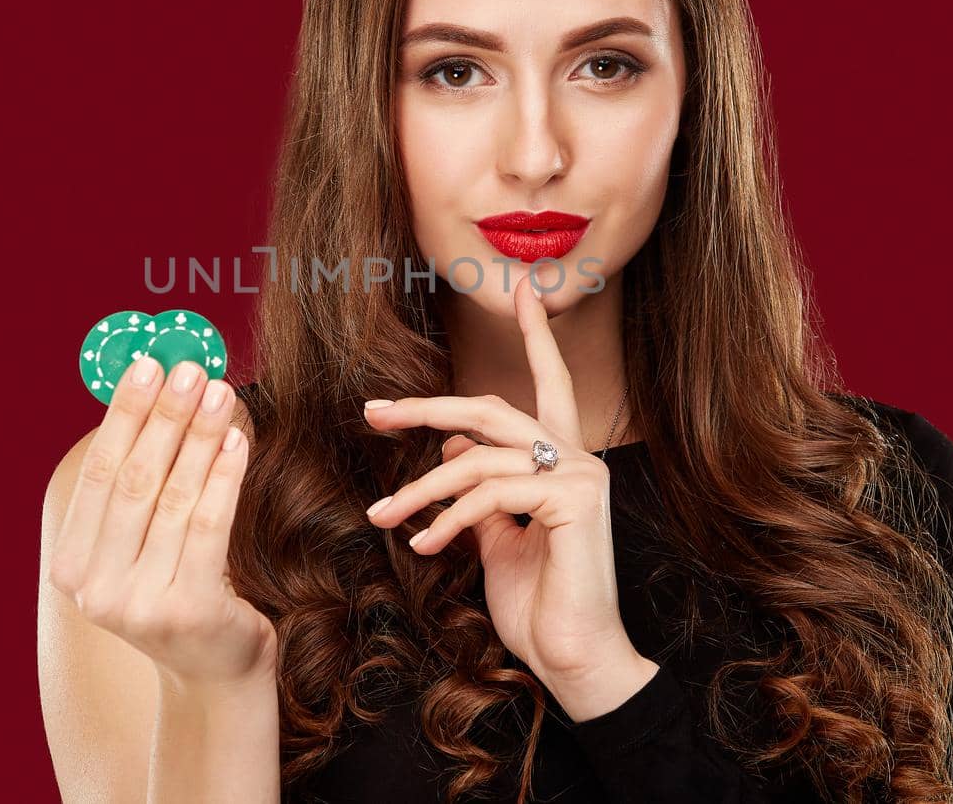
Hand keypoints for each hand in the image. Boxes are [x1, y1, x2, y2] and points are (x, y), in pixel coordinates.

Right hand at [47, 356, 277, 690]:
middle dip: (165, 417)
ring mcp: (141, 605)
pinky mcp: (190, 611)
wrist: (213, 668)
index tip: (147, 365)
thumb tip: (156, 388)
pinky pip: (209, 526)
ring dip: (200, 437)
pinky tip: (239, 440)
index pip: (98, 474)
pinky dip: (225, 476)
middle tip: (190, 368)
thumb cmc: (177, 587)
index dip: (123, 414)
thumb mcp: (139, 543)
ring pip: (174, 499)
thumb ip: (138, 480)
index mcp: (72, 565)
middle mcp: (97, 589)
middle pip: (134, 481)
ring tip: (221, 393)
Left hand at [362, 274, 636, 685]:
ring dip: (420, 489)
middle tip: (374, 412)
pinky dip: (449, 519)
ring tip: (384, 517)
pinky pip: (492, 493)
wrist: (574, 659)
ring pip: (477, 458)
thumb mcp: (496, 539)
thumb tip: (453, 451)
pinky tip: (426, 546)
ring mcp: (578, 475)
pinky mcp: (572, 499)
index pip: (548, 385)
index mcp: (560, 461)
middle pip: (490, 409)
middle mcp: (575, 458)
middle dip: (426, 408)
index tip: (523, 292)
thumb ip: (479, 492)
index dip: (535, 338)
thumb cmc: (537, 604)